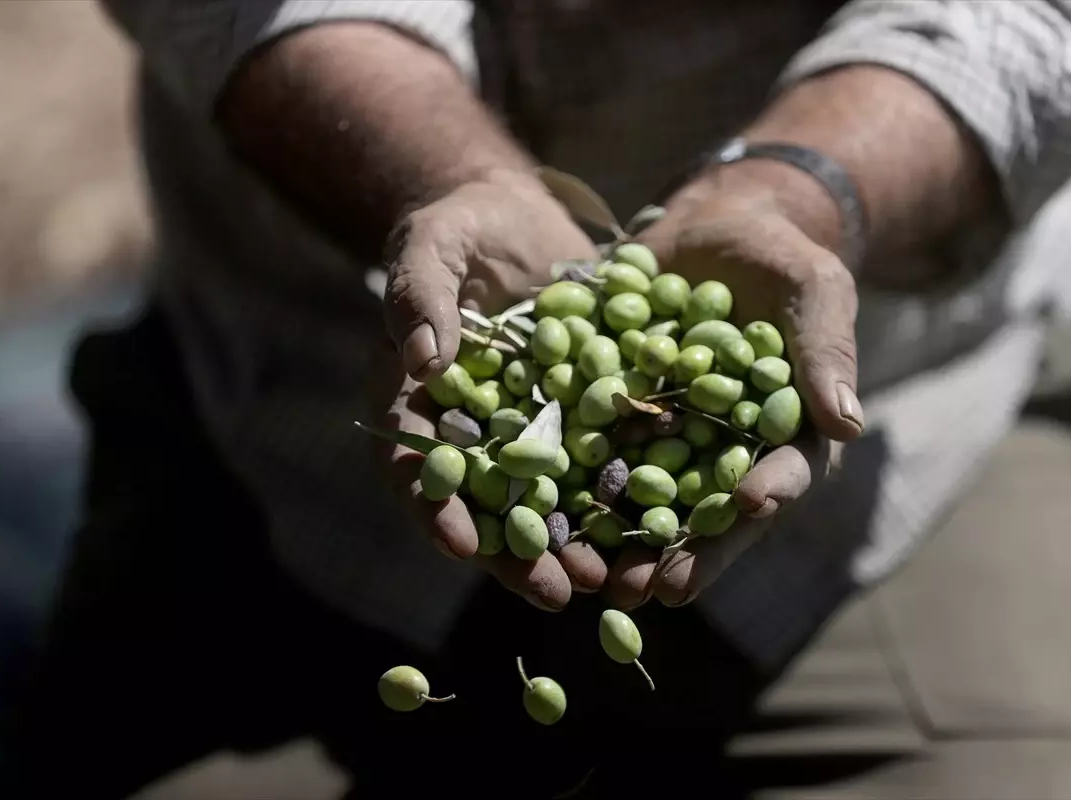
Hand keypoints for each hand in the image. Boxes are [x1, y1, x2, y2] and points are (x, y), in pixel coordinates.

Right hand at [375, 172, 609, 610]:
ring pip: (547, 499)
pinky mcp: (579, 413)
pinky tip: (656, 528)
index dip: (434, 507)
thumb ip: (420, 294)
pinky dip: (622, 497)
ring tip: (606, 582)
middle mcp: (473, 430)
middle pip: (487, 503)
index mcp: (418, 401)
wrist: (521, 216)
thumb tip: (423, 359)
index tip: (460, 545)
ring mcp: (527, 428)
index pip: (414, 464)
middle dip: (517, 553)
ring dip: (573, 544)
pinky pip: (599, 461)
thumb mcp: (433, 244)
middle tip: (551, 592)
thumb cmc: (461, 224)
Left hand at [606, 166, 865, 608]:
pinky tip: (549, 519)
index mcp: (784, 431)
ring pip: (649, 501)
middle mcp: (725, 449)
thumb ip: (825, 349)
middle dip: (687, 551)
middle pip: (710, 511)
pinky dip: (575, 489)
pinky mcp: (618, 417)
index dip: (768, 490)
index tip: (748, 504)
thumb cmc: (778, 257)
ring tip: (599, 579)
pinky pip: (596, 458)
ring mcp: (670, 437)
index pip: (783, 471)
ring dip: (624, 542)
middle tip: (659, 588)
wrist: (712, 229)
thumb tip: (847, 421)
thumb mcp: (812, 287)